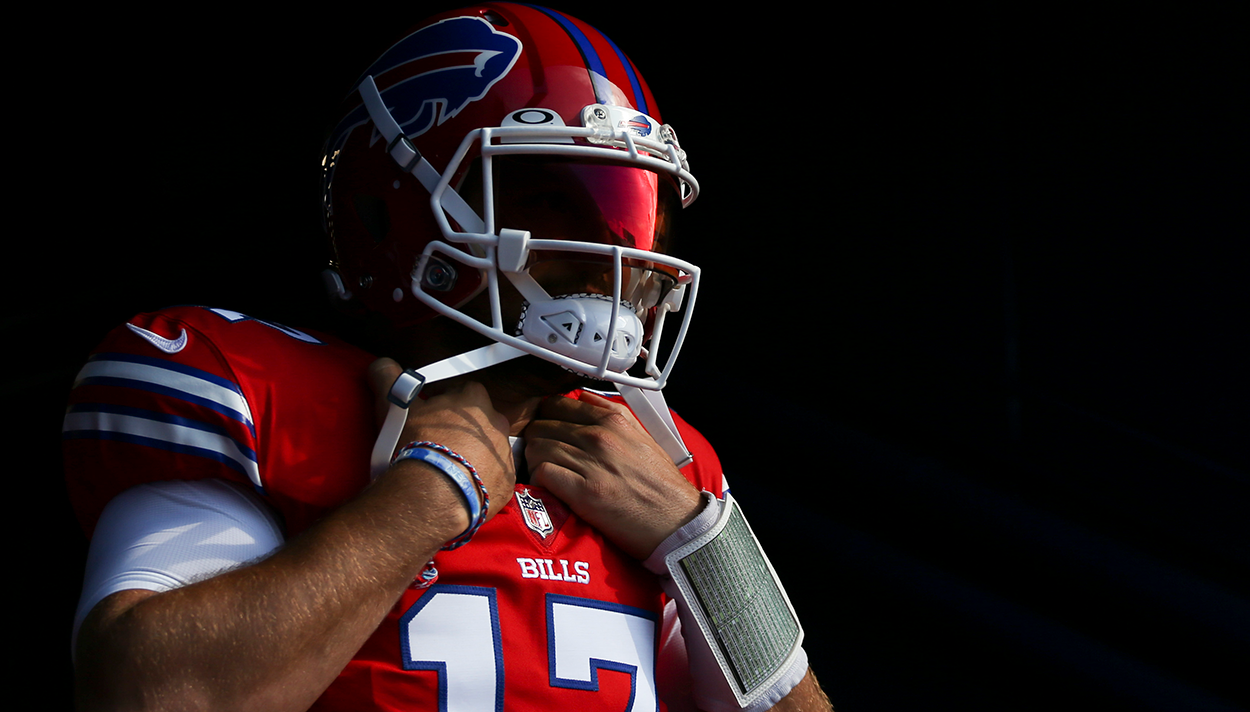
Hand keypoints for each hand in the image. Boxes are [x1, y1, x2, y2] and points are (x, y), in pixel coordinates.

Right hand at [369, 358, 516, 521]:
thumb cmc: (416, 447)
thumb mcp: (395, 406)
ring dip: (471, 456)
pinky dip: (478, 481)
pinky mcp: (506, 484)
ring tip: (446, 469)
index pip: (463, 392)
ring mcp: (504, 455)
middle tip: (437, 444)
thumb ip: (389, 379)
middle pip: (478, 422)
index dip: (445, 402)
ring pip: (487, 450)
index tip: (430, 416)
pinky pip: (493, 478)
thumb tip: (382, 365)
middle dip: (461, 431)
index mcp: (474, 400)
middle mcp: (496, 424)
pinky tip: (458, 488)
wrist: (432, 497)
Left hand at [523, 391, 702, 558]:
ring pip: (537, 447)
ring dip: (535, 461)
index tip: (548, 433)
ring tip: (545, 474)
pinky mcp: (584, 492)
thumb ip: (612, 415)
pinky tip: (548, 487)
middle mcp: (600, 436)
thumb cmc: (661, 484)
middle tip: (543, 457)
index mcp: (614, 420)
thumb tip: (583, 399)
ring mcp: (592, 463)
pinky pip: (543, 473)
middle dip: (537, 441)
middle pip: (542, 425)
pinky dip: (539, 479)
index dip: (547, 418)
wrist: (676, 522)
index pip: (558, 404)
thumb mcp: (643, 437)